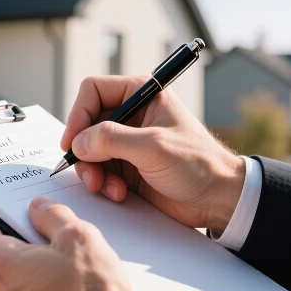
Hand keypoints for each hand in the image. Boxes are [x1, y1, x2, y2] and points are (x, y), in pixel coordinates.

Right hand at [61, 75, 244, 233]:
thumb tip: (78, 143)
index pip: (94, 91)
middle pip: (86, 123)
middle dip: (83, 150)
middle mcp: (132, 114)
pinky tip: (118, 192)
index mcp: (142, 94)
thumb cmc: (198, 164)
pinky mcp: (127, 166)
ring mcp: (128, 142)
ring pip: (89, 150)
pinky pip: (99, 170)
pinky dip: (102, 182)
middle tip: (88, 172)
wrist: (218, 198)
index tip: (72, 141)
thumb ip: (112, 140)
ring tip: (105, 186)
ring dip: (92, 170)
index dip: (78, 114)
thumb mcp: (153, 147)